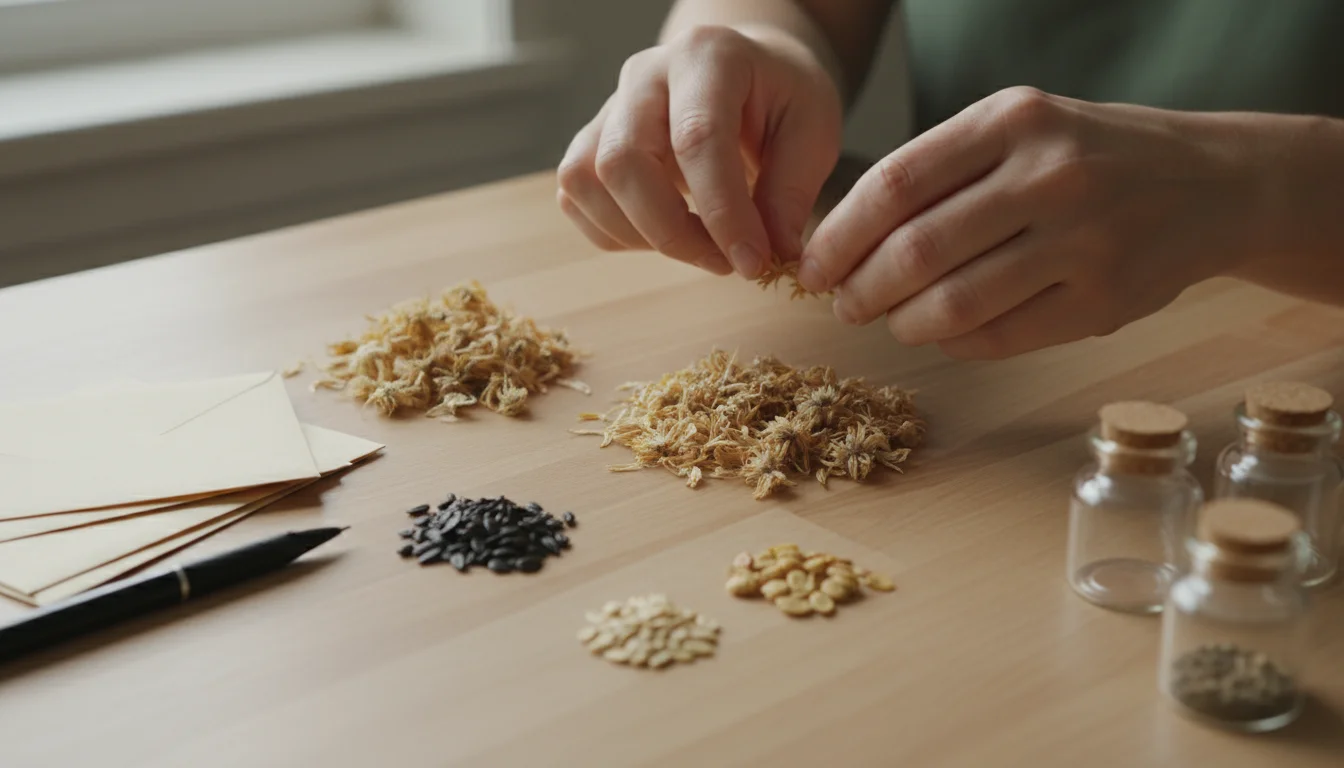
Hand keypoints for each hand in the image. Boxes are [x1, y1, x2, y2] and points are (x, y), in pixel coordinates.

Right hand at [557, 26, 842, 277]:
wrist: (743, 73)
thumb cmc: (779, 98)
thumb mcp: (813, 131)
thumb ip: (791, 192)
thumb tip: (772, 255)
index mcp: (707, 56)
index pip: (698, 138)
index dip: (722, 212)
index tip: (752, 262)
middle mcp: (645, 76)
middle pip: (623, 161)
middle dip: (672, 232)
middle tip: (725, 262)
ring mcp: (608, 108)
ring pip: (588, 182)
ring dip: (642, 236)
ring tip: (700, 247)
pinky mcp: (589, 143)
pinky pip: (578, 200)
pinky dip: (618, 234)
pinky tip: (666, 233)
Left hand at [799, 87, 1263, 358]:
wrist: (1210, 183)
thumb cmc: (1086, 156)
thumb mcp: (1017, 130)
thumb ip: (938, 171)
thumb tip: (842, 238)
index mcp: (1013, 121)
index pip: (894, 184)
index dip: (838, 235)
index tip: (812, 264)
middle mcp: (1051, 175)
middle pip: (914, 251)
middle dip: (859, 289)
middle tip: (844, 304)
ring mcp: (1084, 242)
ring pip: (953, 305)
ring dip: (902, 323)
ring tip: (891, 320)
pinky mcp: (1105, 302)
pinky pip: (999, 338)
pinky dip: (954, 344)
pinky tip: (943, 332)